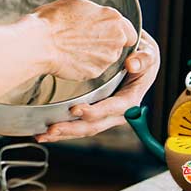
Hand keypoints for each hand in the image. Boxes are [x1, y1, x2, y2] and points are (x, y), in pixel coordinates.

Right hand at [33, 0, 135, 80]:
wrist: (40, 43)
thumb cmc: (53, 20)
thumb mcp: (75, 1)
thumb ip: (92, 8)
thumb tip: (91, 11)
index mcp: (114, 18)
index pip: (129, 31)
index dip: (117, 32)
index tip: (106, 33)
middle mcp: (116, 39)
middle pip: (119, 45)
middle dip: (106, 43)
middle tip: (85, 40)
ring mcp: (107, 58)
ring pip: (107, 58)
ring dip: (95, 54)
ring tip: (75, 48)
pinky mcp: (95, 72)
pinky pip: (94, 68)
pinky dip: (85, 65)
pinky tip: (71, 57)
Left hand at [37, 31, 159, 142]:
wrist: (137, 61)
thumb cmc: (142, 57)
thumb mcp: (148, 55)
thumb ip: (143, 59)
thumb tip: (132, 64)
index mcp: (130, 100)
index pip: (113, 108)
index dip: (96, 111)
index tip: (76, 110)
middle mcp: (117, 113)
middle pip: (94, 125)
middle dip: (72, 129)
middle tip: (52, 129)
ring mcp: (104, 116)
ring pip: (83, 129)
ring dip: (63, 134)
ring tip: (42, 135)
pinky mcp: (94, 115)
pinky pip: (78, 125)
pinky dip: (62, 129)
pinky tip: (44, 132)